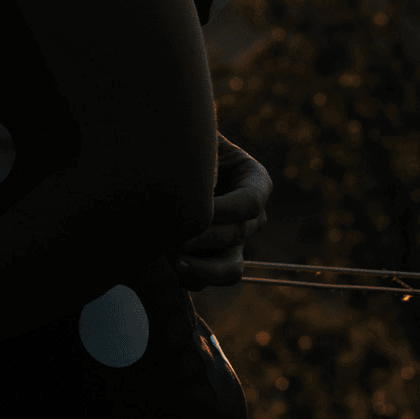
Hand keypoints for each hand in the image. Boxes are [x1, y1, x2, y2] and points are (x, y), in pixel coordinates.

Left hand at [176, 137, 270, 288]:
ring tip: (174, 261)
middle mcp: (251, 217)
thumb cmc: (186, 143)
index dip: (226, 210)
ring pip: (230, 270)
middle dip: (206, 237)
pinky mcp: (210, 261)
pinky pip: (206, 280)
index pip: (250, 203)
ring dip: (203, 268)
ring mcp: (233, 243)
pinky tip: (163, 261)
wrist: (168, 166)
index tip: (199, 209)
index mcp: (256, 182)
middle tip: (175, 236)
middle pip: (238, 235)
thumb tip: (191, 155)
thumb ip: (201, 145)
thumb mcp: (200, 138)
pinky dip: (187, 275)